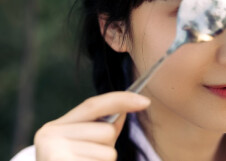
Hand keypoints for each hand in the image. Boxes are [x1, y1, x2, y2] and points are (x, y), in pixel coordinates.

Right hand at [34, 91, 150, 160]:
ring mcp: (55, 154)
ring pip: (109, 154)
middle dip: (107, 148)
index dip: (121, 100)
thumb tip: (125, 109)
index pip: (93, 105)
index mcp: (54, 128)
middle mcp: (51, 138)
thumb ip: (99, 129)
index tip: (145, 102)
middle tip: (88, 158)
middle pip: (107, 132)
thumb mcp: (77, 148)